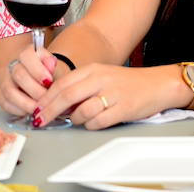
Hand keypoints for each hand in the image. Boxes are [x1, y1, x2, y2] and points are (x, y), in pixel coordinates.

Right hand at [0, 45, 60, 116]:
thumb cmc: (48, 74)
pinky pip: (5, 103)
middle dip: (35, 91)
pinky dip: (19, 110)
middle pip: (19, 75)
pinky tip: (29, 111)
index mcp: (27, 52)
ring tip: (39, 109)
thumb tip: (51, 63)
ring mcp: (3, 77)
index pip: (26, 56)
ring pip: (9, 92)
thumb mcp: (54, 67)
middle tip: (47, 100)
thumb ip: (53, 66)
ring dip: (26, 104)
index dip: (38, 70)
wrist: (40, 81)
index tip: (49, 82)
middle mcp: (12, 63)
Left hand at [36, 62, 179, 130]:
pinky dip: (91, 125)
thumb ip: (81, 86)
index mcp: (93, 69)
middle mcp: (100, 79)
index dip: (46, 98)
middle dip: (50, 110)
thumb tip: (59, 103)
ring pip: (81, 110)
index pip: (62, 83)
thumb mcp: (102, 76)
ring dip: (74, 119)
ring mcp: (111, 94)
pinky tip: (94, 122)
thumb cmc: (127, 83)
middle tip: (41, 120)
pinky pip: (98, 121)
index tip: (36, 109)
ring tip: (77, 119)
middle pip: (66, 95)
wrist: (157, 84)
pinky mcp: (122, 109)